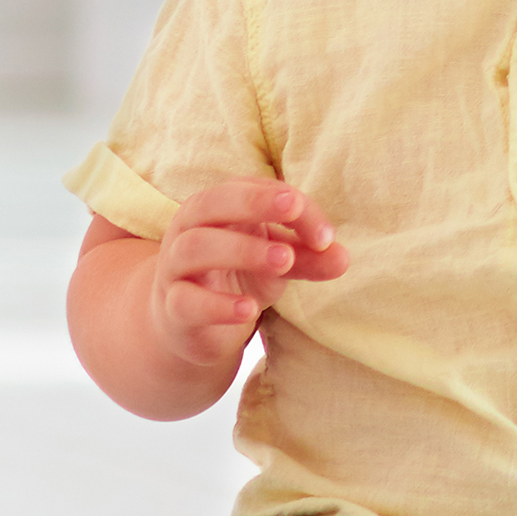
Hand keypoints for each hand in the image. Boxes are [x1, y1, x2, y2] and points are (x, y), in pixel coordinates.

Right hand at [147, 180, 344, 365]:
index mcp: (217, 207)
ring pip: (195, 248)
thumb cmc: (236, 277)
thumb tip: (343, 258)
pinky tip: (249, 310)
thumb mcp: (277, 264)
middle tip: (293, 208)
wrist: (187, 325)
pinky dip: (216, 305)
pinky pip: (186, 301)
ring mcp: (175, 268)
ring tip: (285, 261)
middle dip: (253, 202)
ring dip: (241, 250)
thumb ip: (308, 257)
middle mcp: (189, 229)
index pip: (253, 189)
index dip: (291, 205)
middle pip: (210, 203)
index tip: (326, 235)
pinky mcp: (172, 309)